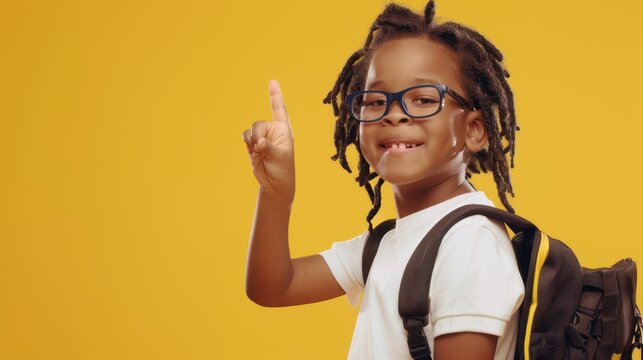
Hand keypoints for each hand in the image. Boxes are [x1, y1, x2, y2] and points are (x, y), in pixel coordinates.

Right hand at [242, 80, 294, 202]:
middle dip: (258, 135)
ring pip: (251, 130)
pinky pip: (245, 137)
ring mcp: (262, 137)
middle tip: (262, 148)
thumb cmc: (283, 169)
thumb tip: (258, 142)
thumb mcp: (280, 157)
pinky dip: (247, 143)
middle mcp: (273, 131)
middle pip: (259, 123)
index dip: (275, 94)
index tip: (272, 81)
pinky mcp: (253, 145)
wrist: (274, 183)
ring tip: (258, 152)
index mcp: (284, 129)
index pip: (279, 109)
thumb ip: (268, 147)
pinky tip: (253, 152)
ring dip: (251, 141)